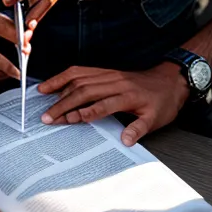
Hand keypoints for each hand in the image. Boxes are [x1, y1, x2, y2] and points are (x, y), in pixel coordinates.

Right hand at [37, 61, 188, 145]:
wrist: (170, 81)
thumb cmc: (162, 102)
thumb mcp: (156, 119)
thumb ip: (139, 129)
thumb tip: (125, 141)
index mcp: (128, 95)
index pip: (101, 104)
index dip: (84, 113)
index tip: (68, 121)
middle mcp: (115, 82)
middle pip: (84, 90)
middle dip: (63, 103)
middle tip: (48, 115)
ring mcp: (108, 74)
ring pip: (79, 77)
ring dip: (59, 86)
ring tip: (42, 94)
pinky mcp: (105, 71)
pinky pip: (82, 70)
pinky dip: (65, 75)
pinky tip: (55, 82)